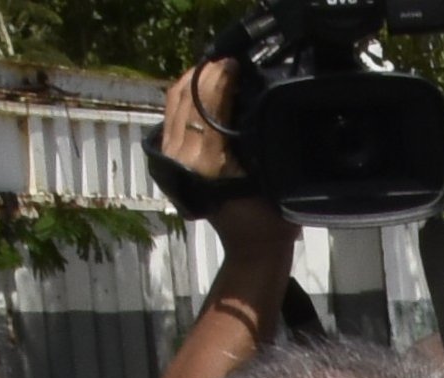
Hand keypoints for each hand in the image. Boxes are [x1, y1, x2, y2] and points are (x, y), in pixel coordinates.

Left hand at [161, 60, 297, 281]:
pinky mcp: (171, 159)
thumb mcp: (272, 177)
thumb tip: (252, 96)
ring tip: (215, 68)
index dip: (221, 80)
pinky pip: (172, 116)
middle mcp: (184, 158)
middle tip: (228, 62)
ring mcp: (173, 158)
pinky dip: (185, 96)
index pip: (208, 107)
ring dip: (194, 82)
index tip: (237, 63)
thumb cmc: (270, 220)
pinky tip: (201, 86)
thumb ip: (258, 140)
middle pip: (186, 100)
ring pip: (175, 104)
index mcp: (208, 163)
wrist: (252, 251)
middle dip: (206, 75)